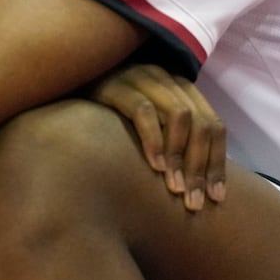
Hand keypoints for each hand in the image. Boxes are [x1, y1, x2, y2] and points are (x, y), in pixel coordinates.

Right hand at [93, 62, 225, 210]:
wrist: (61, 85)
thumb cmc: (105, 115)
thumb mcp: (145, 123)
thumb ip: (170, 138)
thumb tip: (199, 179)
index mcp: (179, 87)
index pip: (215, 125)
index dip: (218, 163)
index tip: (216, 198)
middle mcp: (165, 78)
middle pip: (202, 123)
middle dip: (201, 167)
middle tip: (194, 202)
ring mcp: (141, 77)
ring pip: (180, 116)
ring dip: (180, 157)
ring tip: (174, 189)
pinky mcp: (115, 84)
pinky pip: (143, 112)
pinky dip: (153, 140)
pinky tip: (154, 167)